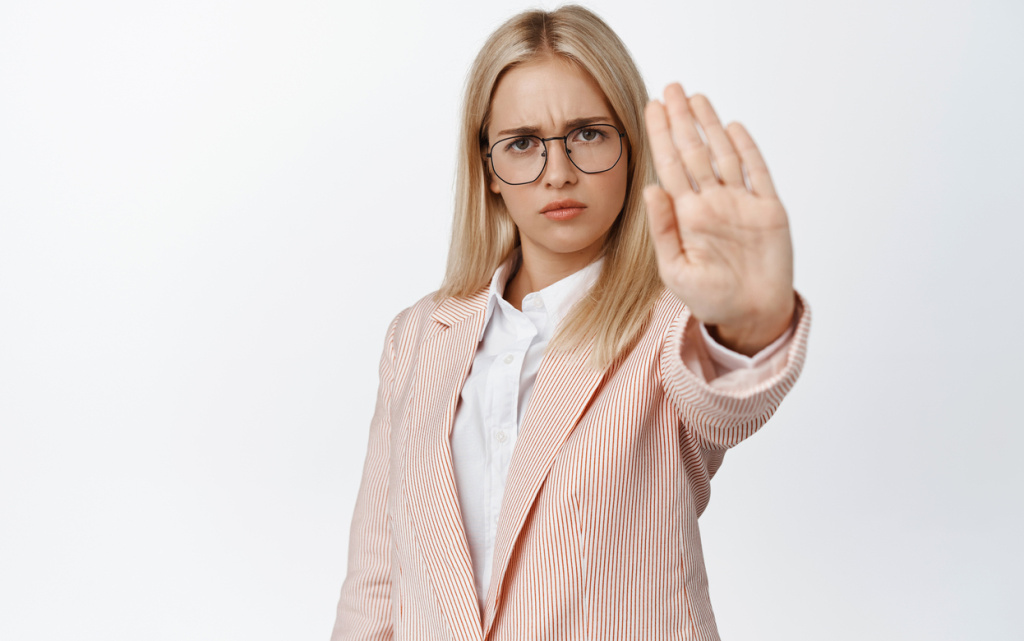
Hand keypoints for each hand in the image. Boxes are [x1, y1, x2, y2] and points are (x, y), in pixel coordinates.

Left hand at [644, 83, 794, 355]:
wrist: (751, 317)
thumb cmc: (710, 298)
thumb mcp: (675, 270)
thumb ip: (662, 230)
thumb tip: (650, 188)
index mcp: (687, 216)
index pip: (670, 166)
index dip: (661, 136)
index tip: (650, 108)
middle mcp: (712, 203)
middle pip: (694, 151)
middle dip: (681, 119)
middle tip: (670, 88)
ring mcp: (741, 203)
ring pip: (723, 154)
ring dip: (710, 125)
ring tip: (695, 97)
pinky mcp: (769, 210)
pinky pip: (757, 172)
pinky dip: (746, 148)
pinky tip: (732, 126)